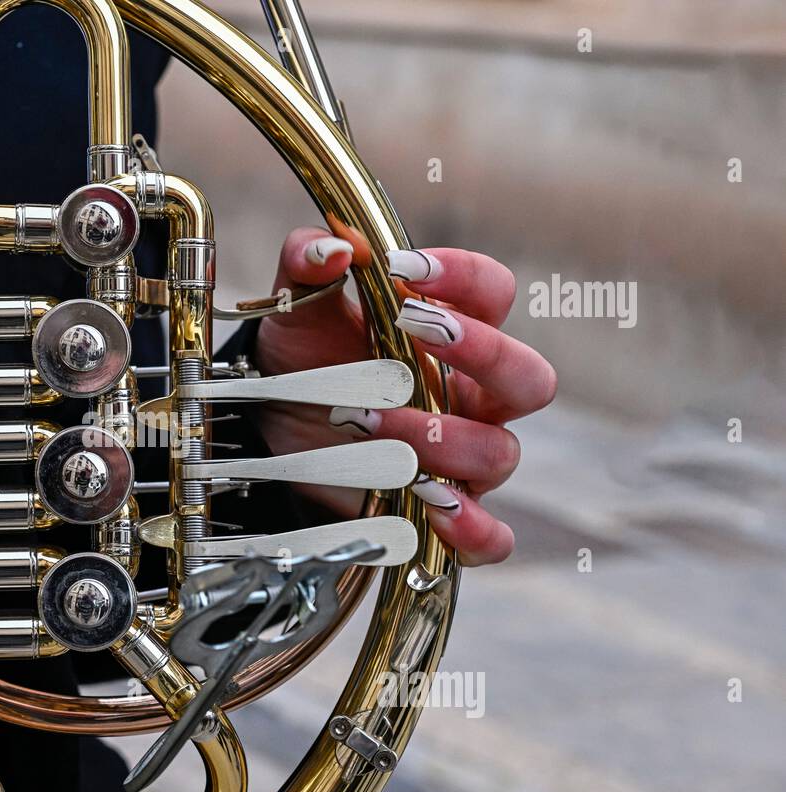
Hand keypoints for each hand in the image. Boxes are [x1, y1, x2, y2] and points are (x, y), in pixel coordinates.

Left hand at [252, 227, 556, 565]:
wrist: (269, 429)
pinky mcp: (442, 514)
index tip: (403, 271)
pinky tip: (433, 508)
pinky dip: (474, 530)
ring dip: (440, 437)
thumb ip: (307, 265)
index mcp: (451, 334)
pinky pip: (492, 537)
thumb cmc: (304, 362)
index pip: (494, 294)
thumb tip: (333, 246)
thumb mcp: (295, 309)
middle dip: (480, 354)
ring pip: (500, 453)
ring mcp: (463, 458)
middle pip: (529, 377)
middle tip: (413, 332)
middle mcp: (473, 396)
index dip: (464, 278)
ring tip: (370, 422)